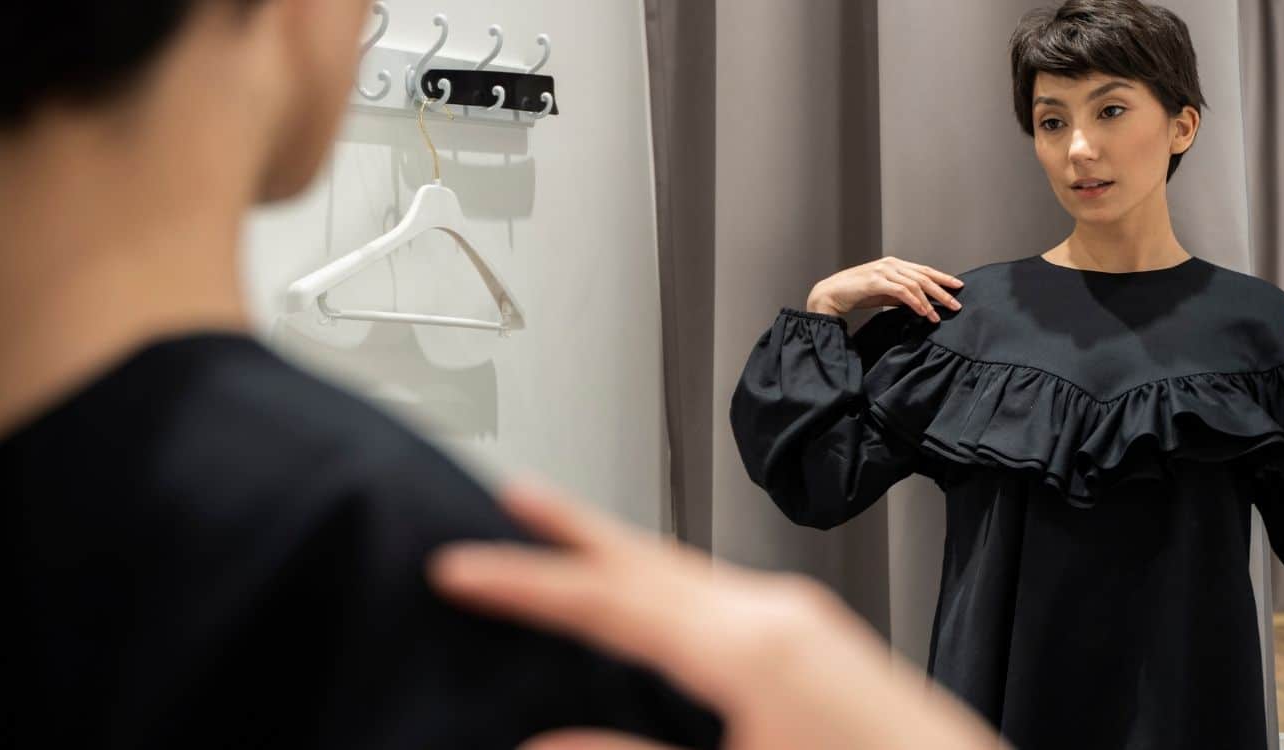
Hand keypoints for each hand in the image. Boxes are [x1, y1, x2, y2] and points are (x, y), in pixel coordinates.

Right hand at [429, 477, 1002, 749]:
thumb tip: (548, 742)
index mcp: (754, 646)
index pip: (613, 598)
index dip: (529, 580)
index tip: (462, 565)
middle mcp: (781, 615)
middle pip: (651, 559)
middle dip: (576, 530)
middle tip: (511, 498)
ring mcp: (807, 622)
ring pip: (687, 572)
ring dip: (621, 556)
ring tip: (564, 545)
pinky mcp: (821, 642)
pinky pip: (721, 595)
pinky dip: (667, 587)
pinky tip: (651, 607)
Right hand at [807, 257, 963, 322]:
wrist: (831, 293)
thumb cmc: (856, 293)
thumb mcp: (883, 293)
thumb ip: (901, 294)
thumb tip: (920, 303)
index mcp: (893, 264)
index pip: (923, 270)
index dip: (942, 277)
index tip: (957, 286)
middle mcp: (890, 264)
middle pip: (923, 276)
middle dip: (942, 290)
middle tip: (956, 304)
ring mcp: (883, 271)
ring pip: (915, 284)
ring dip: (929, 301)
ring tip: (938, 315)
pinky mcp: (875, 281)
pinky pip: (901, 291)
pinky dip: (914, 302)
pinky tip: (922, 311)